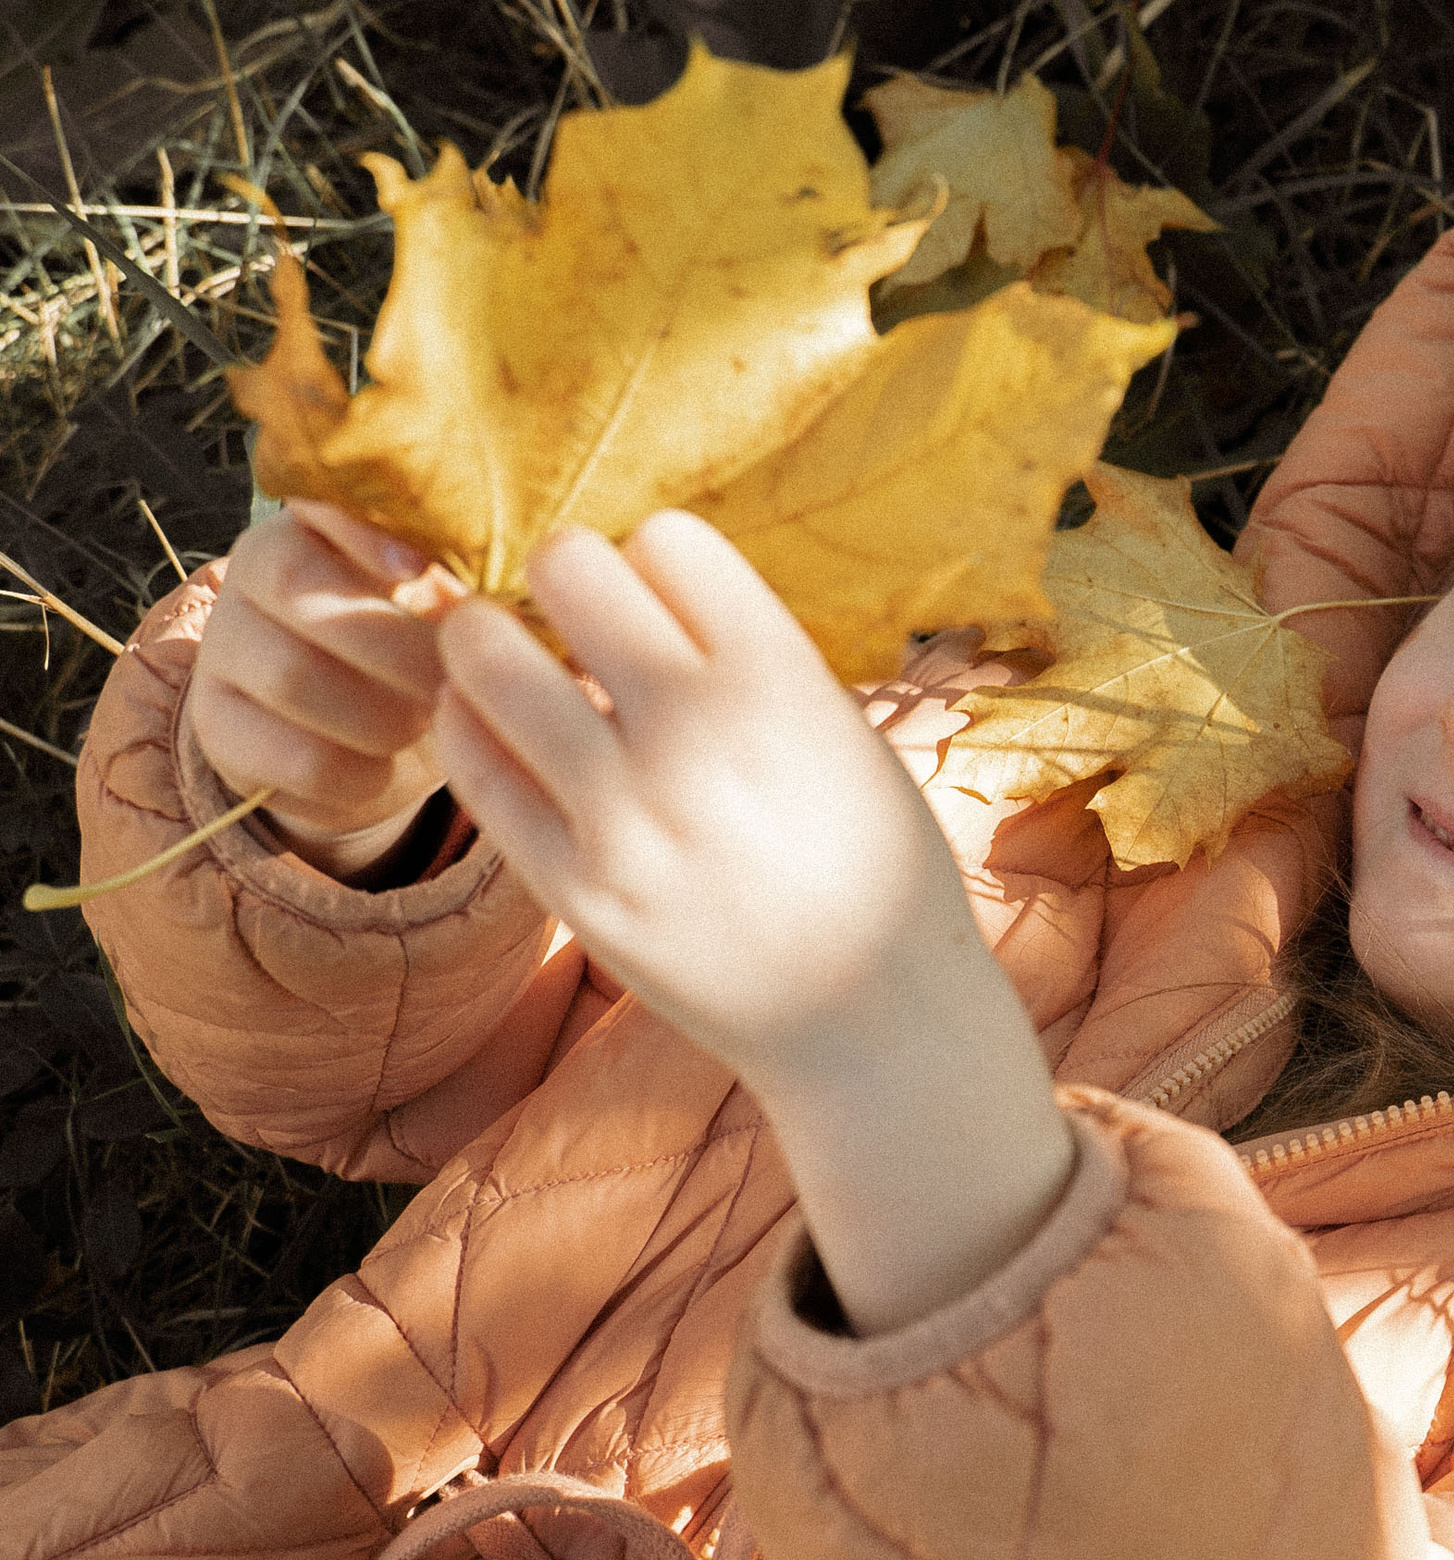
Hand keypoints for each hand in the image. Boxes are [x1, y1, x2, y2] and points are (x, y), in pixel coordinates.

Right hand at [186, 500, 451, 879]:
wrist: (367, 753)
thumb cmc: (422, 662)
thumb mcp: (448, 617)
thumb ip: (471, 592)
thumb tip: (517, 598)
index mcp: (312, 528)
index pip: (316, 501)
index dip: (366, 532)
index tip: (423, 571)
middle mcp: (250, 577)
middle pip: (301, 587)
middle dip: (398, 643)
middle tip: (457, 682)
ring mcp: (222, 652)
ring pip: (293, 675)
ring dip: (382, 714)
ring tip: (425, 725)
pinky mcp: (217, 729)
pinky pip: (294, 754)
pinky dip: (358, 774)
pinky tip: (385, 770)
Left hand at [427, 508, 996, 1081]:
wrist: (874, 1020)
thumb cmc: (876, 865)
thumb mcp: (846, 732)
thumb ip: (756, 658)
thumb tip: (648, 583)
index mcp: (783, 683)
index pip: (668, 538)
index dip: (658, 558)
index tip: (664, 598)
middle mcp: (697, 734)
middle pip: (570, 568)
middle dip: (566, 576)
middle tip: (573, 612)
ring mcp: (624, 815)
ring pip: (487, 658)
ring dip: (492, 642)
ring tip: (509, 660)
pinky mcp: (572, 888)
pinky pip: (473, 767)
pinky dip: (471, 728)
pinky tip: (495, 729)